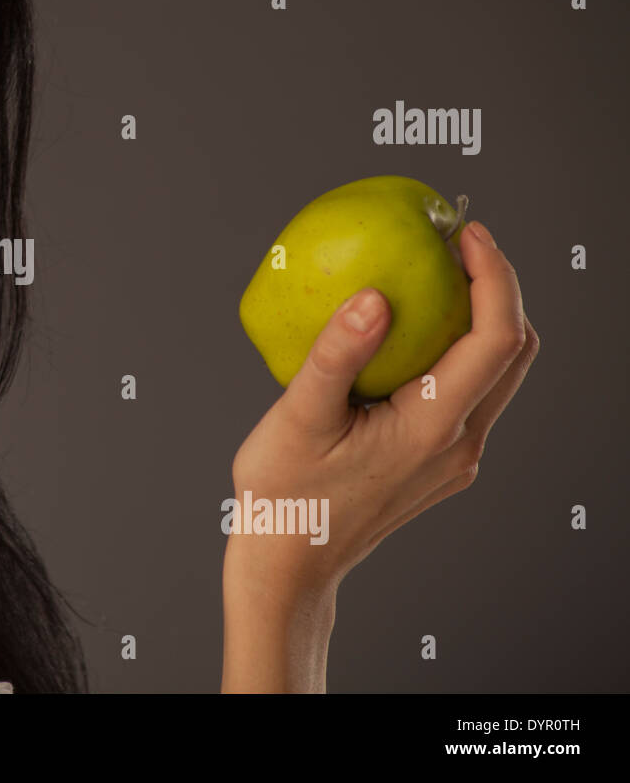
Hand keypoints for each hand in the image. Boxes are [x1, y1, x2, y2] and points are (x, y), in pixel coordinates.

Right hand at [227, 220, 539, 596]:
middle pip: (514, 352)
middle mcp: (459, 445)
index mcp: (433, 428)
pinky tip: (408, 336)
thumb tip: (375, 297)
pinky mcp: (439, 465)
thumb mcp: (298, 418)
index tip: (466, 233)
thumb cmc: (285, 497)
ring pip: (497, 375)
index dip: (495, 276)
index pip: (496, 339)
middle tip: (455, 245)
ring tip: (434, 279)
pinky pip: (467, 396)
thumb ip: (338, 355)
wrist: (290, 565)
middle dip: (498, 288)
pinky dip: (455, 352)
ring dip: (480, 320)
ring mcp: (454, 459)